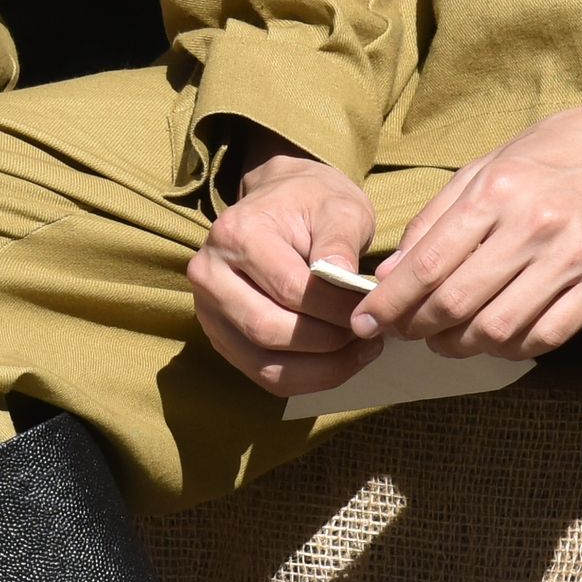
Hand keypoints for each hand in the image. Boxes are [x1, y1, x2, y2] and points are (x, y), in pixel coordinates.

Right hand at [189, 147, 381, 401]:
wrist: (282, 203)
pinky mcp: (221, 337)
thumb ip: (340, 242)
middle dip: (328, 342)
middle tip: (370, 334)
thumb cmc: (314, 204)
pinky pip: (264, 375)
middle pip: (268, 330)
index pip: (288, 288)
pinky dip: (307, 378)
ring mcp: (209, 311)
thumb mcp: (339, 208)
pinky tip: (340, 361)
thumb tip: (345, 280)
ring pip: (265, 364)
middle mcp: (209, 274)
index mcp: (235, 234)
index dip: (335, 308)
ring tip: (362, 351)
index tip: (373, 308)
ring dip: (321, 369)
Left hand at [362, 88, 581, 362]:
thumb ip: (436, 220)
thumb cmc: (556, 152)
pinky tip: (496, 338)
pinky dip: (511, 348)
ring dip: (460, 345)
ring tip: (446, 338)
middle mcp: (533, 225)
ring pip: (498, 329)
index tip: (366, 321)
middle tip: (404, 332)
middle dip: (416, 328)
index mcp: (497, 191)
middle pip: (456, 303)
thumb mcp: (488, 165)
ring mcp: (573, 257)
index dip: (389, 303)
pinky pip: (546, 336)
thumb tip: (391, 275)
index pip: (427, 264)